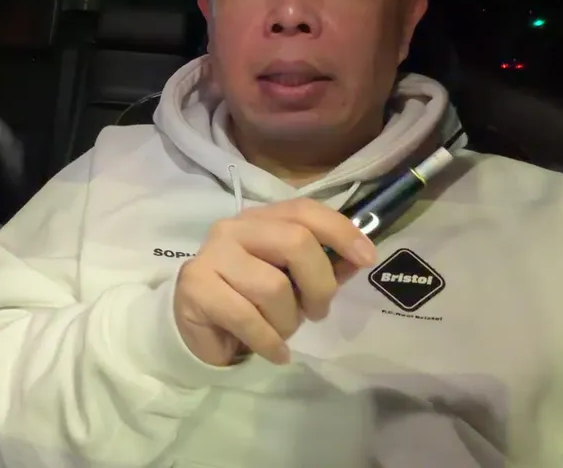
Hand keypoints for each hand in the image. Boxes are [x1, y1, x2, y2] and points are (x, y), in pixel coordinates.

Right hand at [173, 198, 377, 366]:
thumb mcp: (292, 282)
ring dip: (288, 321)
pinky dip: (270, 342)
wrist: (196, 330)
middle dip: (319, 285)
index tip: (367, 258)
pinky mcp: (196, 287)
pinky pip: (248, 318)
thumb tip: (358, 259)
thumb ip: (323, 268)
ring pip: (273, 287)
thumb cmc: (250, 302)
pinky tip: (275, 353)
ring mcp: (211, 255)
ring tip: (282, 333)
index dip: (340, 231)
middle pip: (295, 242)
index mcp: (260, 220)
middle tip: (317, 311)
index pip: (304, 210)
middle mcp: (234, 229)